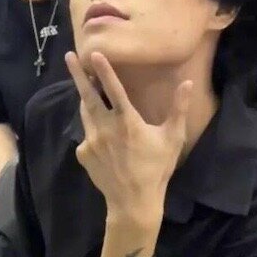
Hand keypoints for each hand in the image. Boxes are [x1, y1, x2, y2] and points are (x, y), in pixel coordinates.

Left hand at [65, 51, 192, 219]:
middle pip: (88, 96)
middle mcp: (105, 128)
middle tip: (69, 57)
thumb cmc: (157, 168)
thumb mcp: (172, 138)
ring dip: (84, 97)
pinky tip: (102, 135)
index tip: (93, 53)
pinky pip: (86, 135)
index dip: (104, 70)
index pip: (113, 89)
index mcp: (127, 121)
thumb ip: (178, 108)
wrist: (133, 202)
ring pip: (85, 113)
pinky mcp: (83, 153)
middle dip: (78, 74)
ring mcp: (91, 141)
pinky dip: (92, 129)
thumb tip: (187, 82)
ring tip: (85, 85)